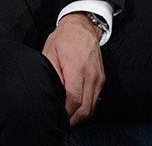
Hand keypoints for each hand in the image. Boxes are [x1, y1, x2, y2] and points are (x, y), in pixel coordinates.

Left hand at [42, 12, 104, 126]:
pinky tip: (75, 111)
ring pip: (92, 107)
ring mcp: (98, 78)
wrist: (82, 27)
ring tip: (66, 121)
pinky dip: (86, 109)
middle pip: (85, 108)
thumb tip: (51, 93)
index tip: (56, 118)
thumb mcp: (50, 53)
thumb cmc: (63, 39)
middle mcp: (91, 76)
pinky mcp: (102, 79)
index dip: (65, 113)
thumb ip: (51, 74)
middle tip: (59, 124)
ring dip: (79, 117)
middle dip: (72, 120)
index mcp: (77, 68)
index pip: (73, 99)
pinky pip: (95, 100)